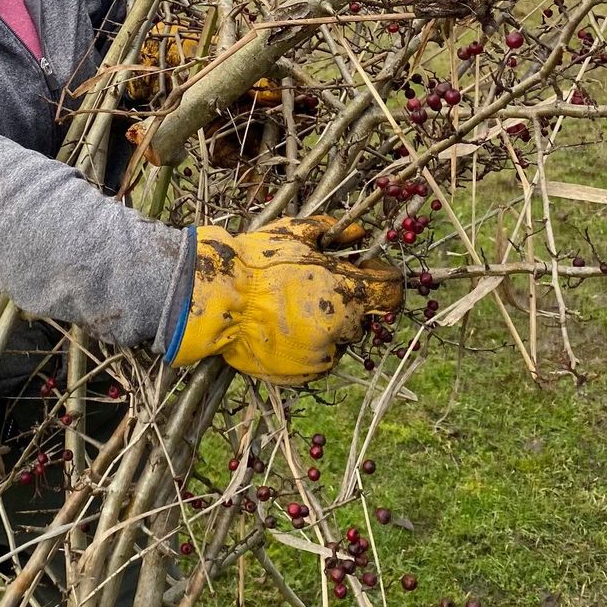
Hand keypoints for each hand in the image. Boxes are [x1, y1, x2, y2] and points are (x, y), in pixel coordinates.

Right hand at [167, 216, 403, 384]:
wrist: (215, 299)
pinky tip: (286, 329)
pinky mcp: (303, 373)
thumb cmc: (255, 262)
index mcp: (344, 291)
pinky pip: (319, 359)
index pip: (390, 294)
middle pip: (364, 318)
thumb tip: (358, 234)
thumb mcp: (295, 233)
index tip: (369, 271)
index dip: (382, 279)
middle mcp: (339, 327)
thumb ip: (332, 232)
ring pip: (339, 340)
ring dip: (329, 327)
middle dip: (349, 303)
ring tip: (295, 310)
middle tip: (319, 288)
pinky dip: (310, 347)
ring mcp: (320, 354)